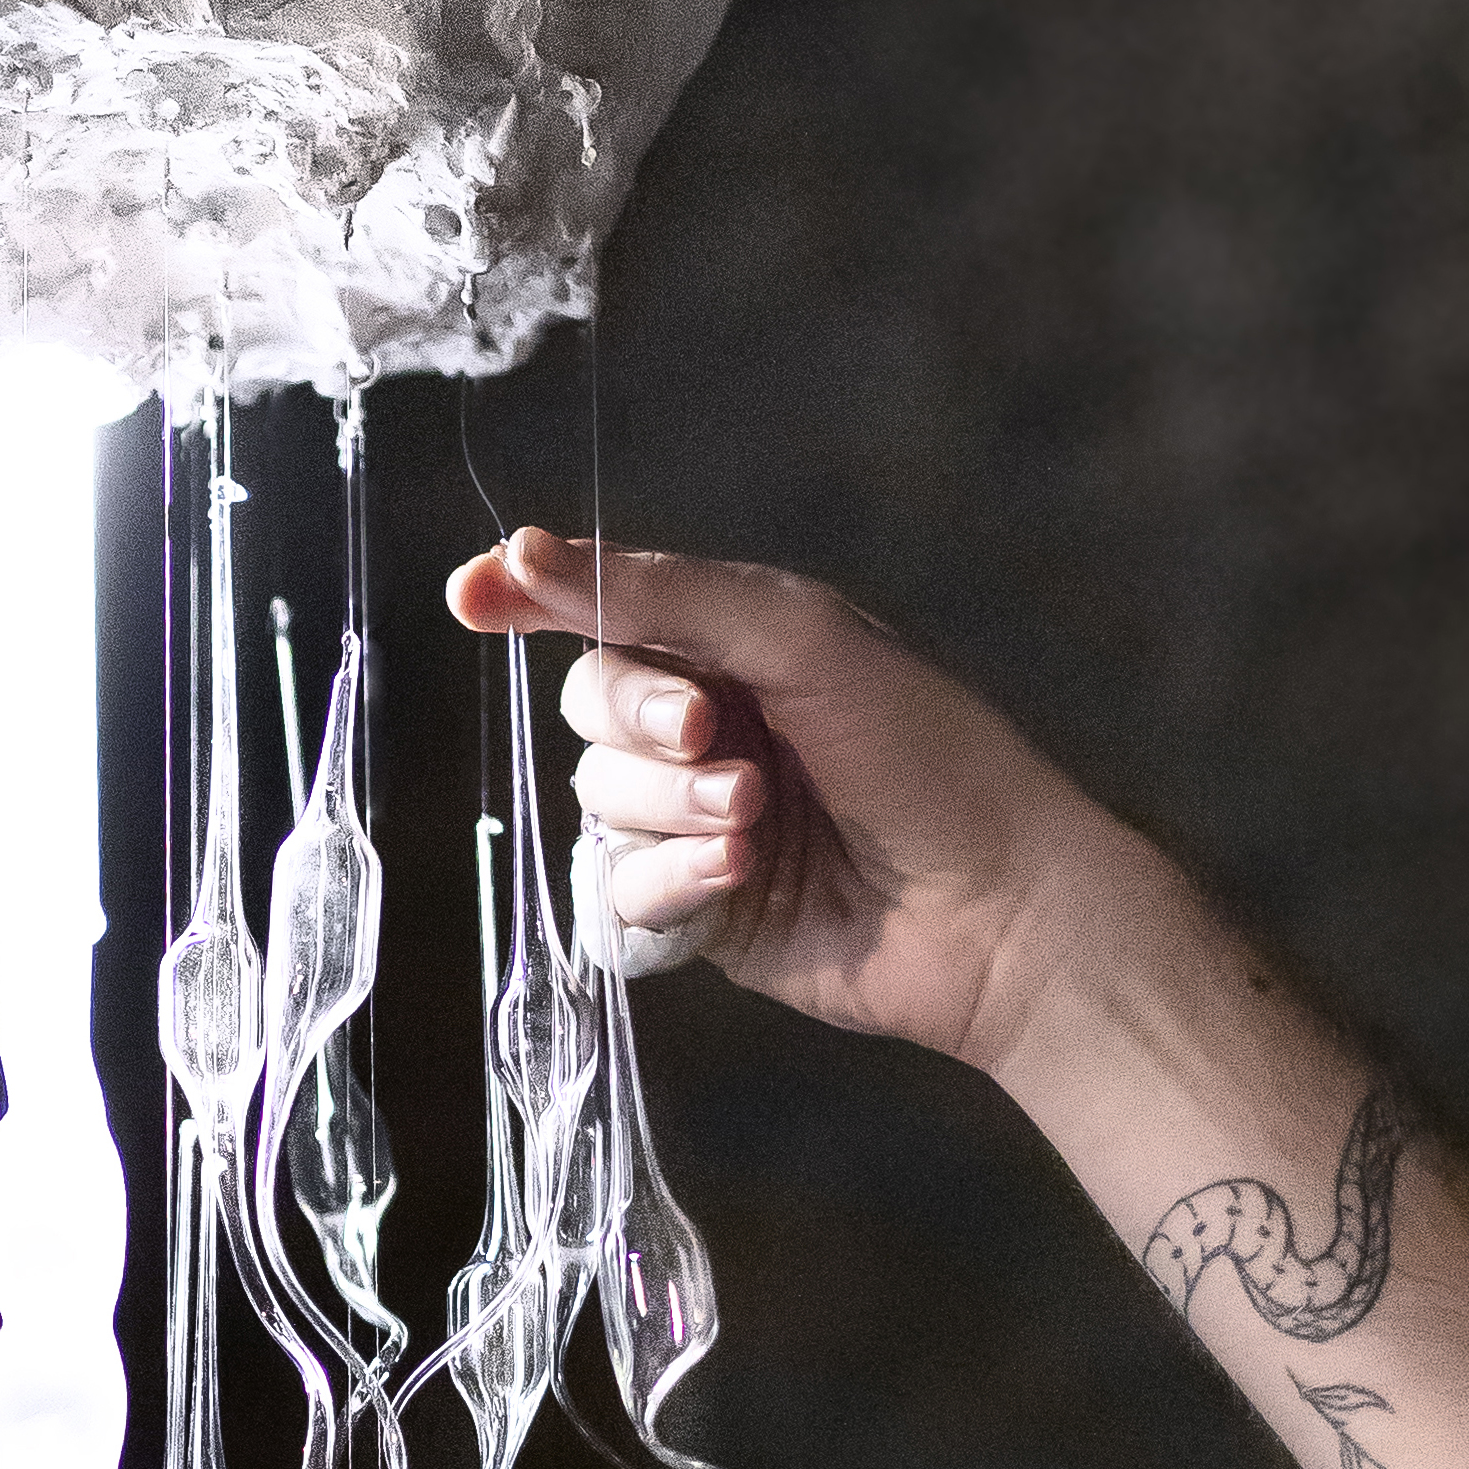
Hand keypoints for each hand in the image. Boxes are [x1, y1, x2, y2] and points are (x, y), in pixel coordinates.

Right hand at [443, 525, 1130, 1077]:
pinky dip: (667, 880)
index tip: (473, 595)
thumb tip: (519, 553)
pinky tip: (739, 876)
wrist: (995, 904)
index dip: (533, 599)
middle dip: (639, 720)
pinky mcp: (699, 915)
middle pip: (587, 707)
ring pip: (599, 801)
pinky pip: (618, 890)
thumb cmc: (925, 751)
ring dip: (669, 807)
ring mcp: (698, 825)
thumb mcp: (797, 638)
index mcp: (737, 649)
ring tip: (758, 819)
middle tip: (714, 734)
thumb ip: (662, 595)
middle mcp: (709, 731)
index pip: (607, 611)